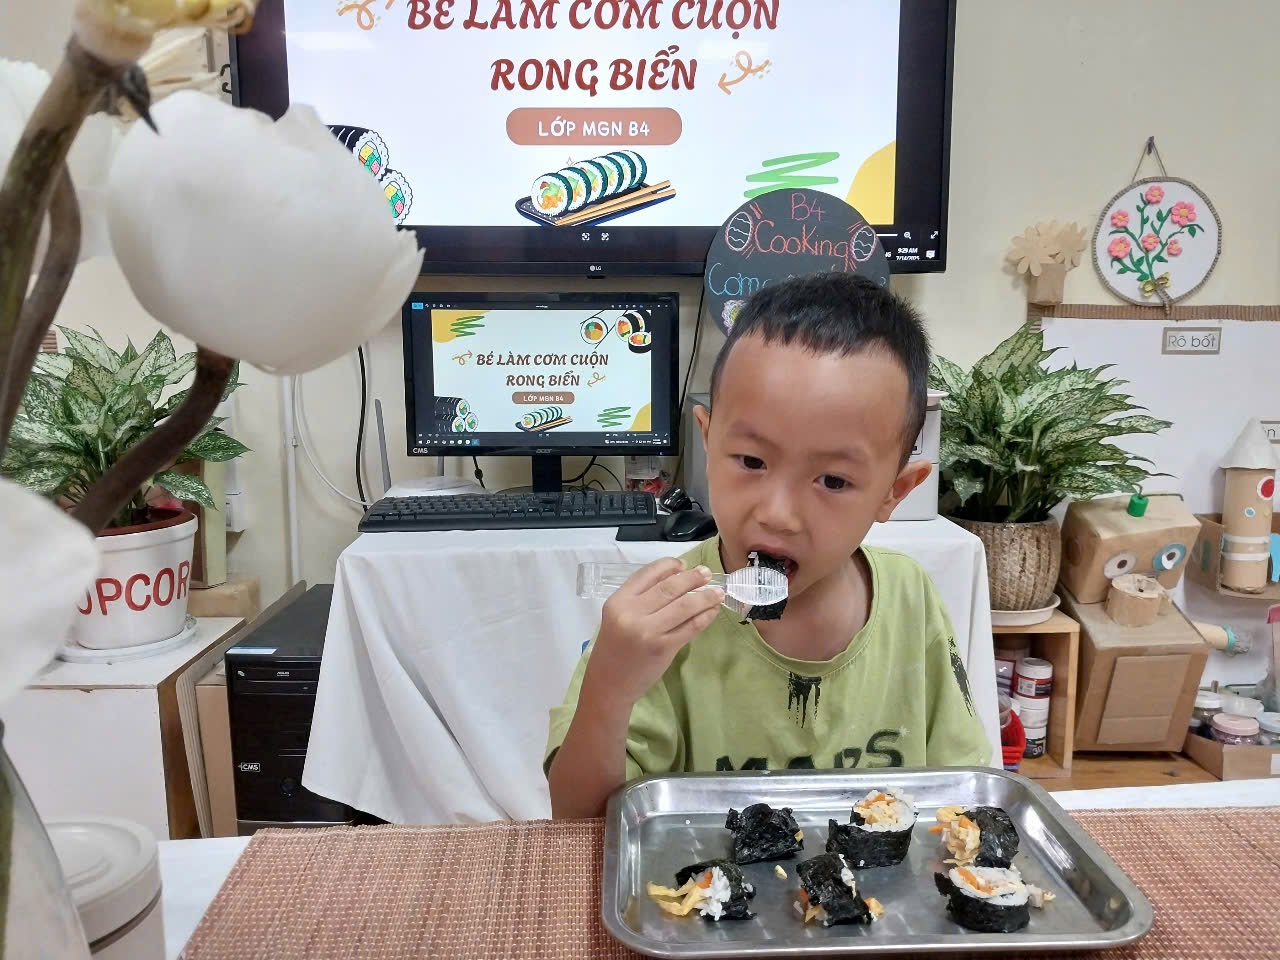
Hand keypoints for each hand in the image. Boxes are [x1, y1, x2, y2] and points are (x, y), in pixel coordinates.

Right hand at [584, 558, 722, 706]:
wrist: (609, 682)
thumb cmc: (615, 647)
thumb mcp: (617, 616)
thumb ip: (640, 597)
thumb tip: (676, 576)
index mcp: (618, 601)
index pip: (648, 573)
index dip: (669, 565)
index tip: (684, 564)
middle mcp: (631, 613)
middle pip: (669, 587)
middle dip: (692, 578)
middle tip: (706, 573)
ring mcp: (648, 631)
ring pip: (684, 606)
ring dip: (705, 596)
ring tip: (717, 592)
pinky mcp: (663, 648)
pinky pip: (690, 627)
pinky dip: (704, 617)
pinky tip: (711, 611)